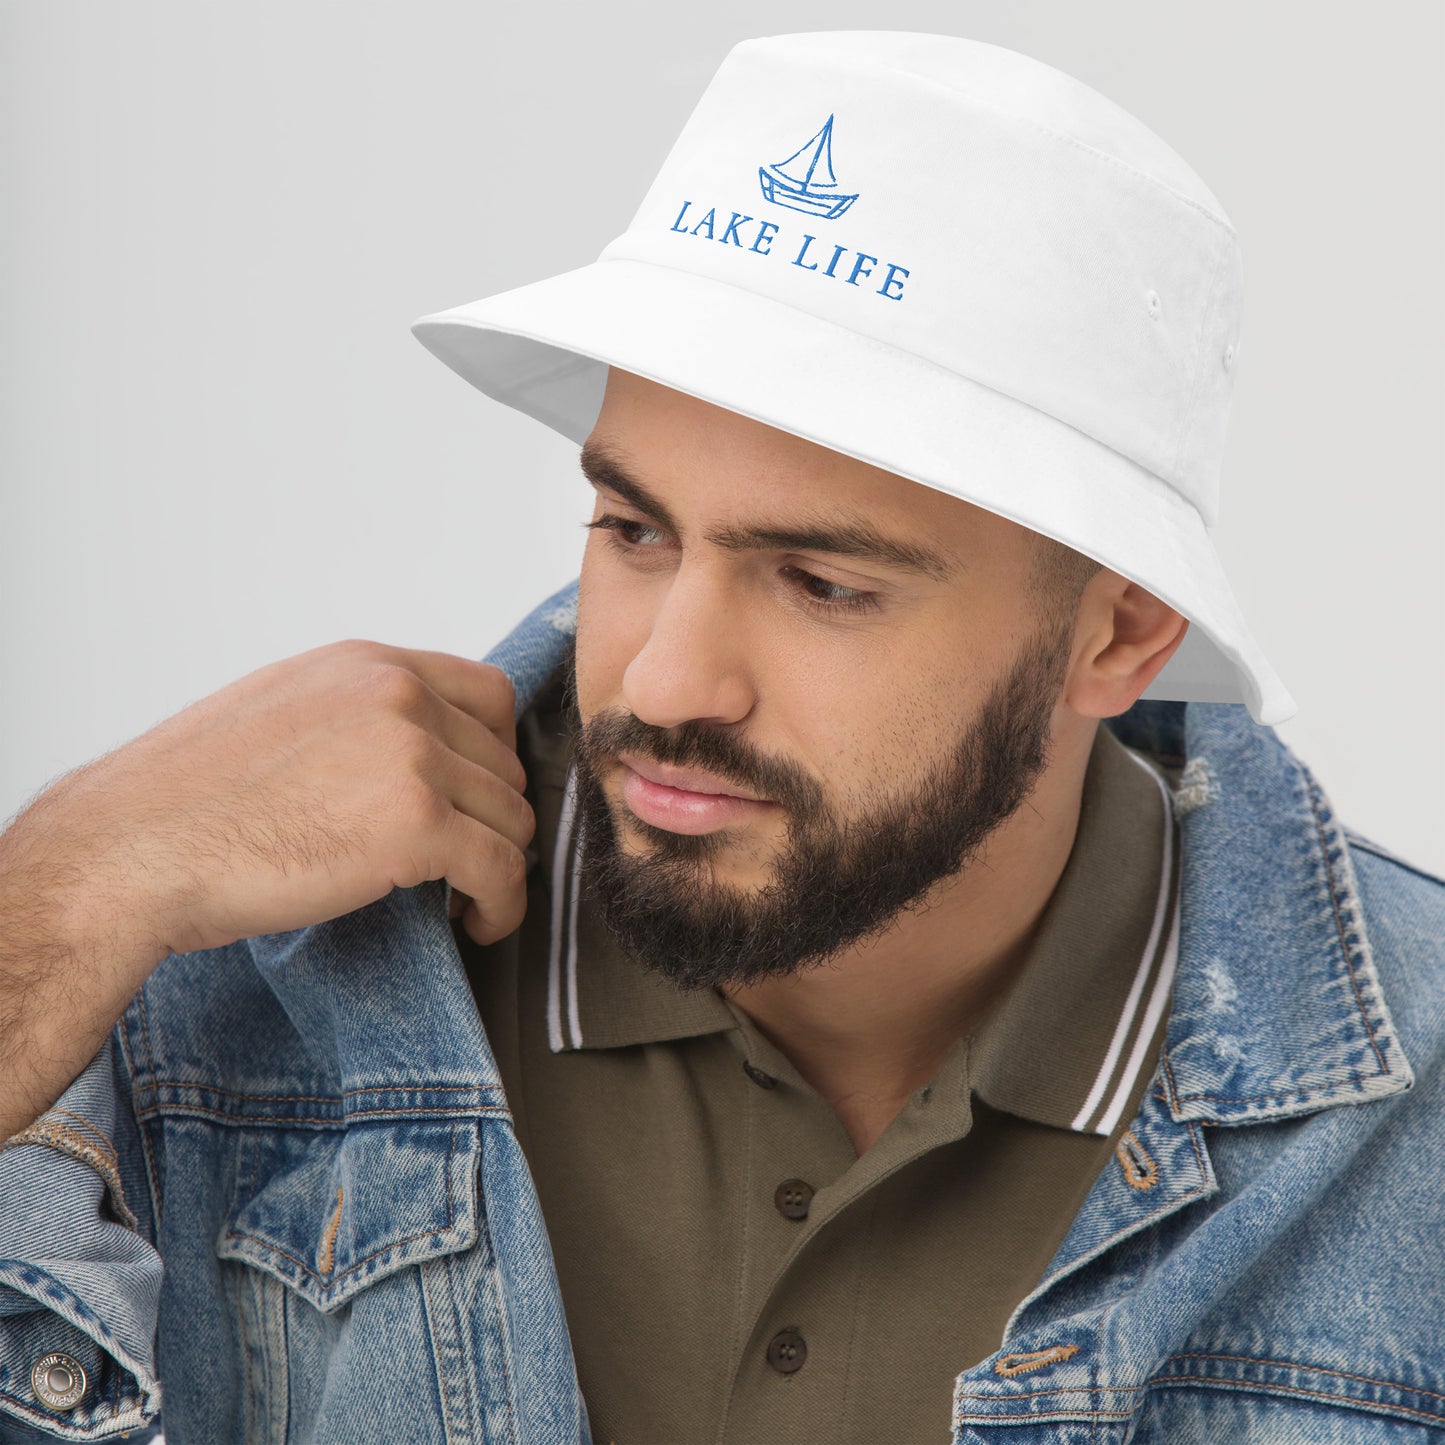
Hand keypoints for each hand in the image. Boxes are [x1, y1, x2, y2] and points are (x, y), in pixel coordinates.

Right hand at [28, 639, 534, 958]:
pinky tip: (476, 923)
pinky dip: (503, 905)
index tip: (477, 800)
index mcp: (366, 665)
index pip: (488, 694)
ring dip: (499, 865)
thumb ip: (354, 715)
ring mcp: (410, 755)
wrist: (128, 854)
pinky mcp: (416, 824)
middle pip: (504, 762)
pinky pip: (502, 868)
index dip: (495, 755)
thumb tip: (410, 752)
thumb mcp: (280, 714)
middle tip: (466, 863)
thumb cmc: (185, 803)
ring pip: (510, 818)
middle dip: (491, 818)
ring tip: (465, 898)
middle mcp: (397, 695)